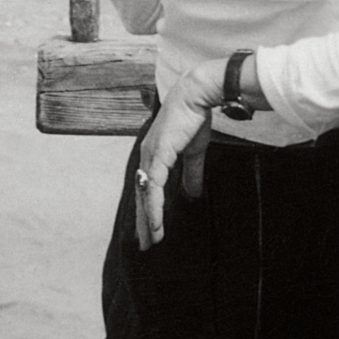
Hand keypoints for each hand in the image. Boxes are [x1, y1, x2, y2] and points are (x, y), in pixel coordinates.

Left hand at [135, 63, 223, 248]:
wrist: (197, 95)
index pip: (147, 188)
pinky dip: (154, 207)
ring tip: (150, 240)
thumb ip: (191, 174)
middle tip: (145, 244)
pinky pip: (154, 188)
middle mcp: (146, 157)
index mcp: (153, 155)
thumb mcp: (194, 152)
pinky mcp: (157, 155)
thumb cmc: (195, 118)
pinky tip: (156, 223)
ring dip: (147, 219)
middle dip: (143, 221)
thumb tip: (193, 195)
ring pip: (145, 195)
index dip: (148, 209)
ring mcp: (150, 156)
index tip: (150, 229)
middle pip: (141, 195)